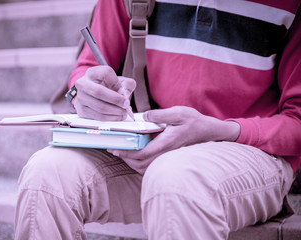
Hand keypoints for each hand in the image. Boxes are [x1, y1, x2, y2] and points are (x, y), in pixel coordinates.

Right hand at [74, 66, 135, 120]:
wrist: (93, 95)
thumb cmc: (108, 87)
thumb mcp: (119, 81)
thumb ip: (127, 84)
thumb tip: (125, 94)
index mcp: (92, 73)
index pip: (106, 73)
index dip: (116, 83)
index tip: (124, 92)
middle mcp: (83, 84)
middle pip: (99, 92)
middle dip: (116, 100)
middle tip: (126, 104)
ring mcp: (80, 98)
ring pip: (99, 107)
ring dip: (115, 111)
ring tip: (124, 112)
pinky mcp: (82, 111)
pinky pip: (98, 116)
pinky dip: (111, 118)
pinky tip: (118, 116)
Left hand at [108, 106, 239, 173]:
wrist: (208, 131)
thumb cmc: (193, 121)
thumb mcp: (178, 112)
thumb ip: (160, 114)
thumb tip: (144, 116)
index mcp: (167, 142)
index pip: (143, 153)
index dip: (127, 153)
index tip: (116, 149)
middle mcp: (166, 153)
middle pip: (141, 164)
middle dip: (126, 159)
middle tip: (115, 150)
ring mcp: (168, 157)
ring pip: (146, 168)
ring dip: (132, 163)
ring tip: (123, 153)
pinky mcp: (168, 158)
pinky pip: (151, 166)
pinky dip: (140, 164)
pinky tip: (136, 155)